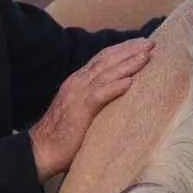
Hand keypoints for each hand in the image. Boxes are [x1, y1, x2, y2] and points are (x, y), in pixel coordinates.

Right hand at [28, 38, 154, 180]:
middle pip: (106, 60)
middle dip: (129, 50)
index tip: (141, 44)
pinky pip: (100, 95)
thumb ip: (97, 97)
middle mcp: (77, 82)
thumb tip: (121, 92)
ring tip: (146, 56)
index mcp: (78, 81)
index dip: (122, 49)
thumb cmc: (65, 133)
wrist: (42, 149)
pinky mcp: (79, 109)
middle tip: (150, 43)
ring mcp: (77, 94)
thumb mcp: (82, 108)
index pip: (102, 58)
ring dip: (127, 63)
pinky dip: (115, 86)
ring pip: (106, 73)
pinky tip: (130, 81)